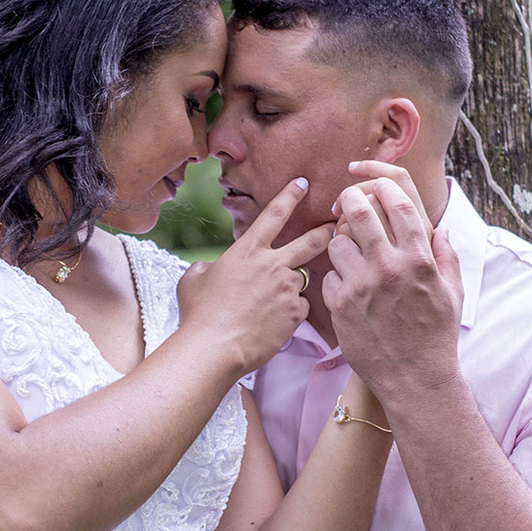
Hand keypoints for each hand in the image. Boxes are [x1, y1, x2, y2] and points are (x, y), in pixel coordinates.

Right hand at [178, 178, 333, 376]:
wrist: (214, 347)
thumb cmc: (200, 313)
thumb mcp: (194, 279)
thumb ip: (207, 267)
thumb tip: (210, 269)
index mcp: (248, 250)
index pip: (274, 213)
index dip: (291, 195)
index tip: (303, 183)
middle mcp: (273, 264)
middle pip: (312, 241)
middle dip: (327, 231)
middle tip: (338, 226)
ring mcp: (287, 289)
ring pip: (301, 280)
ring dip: (291, 286)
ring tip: (270, 303)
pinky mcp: (295, 314)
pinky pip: (300, 307)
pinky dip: (290, 312)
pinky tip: (272, 322)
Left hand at [322, 169, 463, 415]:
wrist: (415, 379)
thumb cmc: (436, 336)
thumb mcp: (452, 293)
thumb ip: (445, 256)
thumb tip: (441, 228)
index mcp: (419, 258)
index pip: (398, 201)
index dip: (383, 185)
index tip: (374, 184)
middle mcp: (389, 267)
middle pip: (359, 210)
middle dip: (350, 199)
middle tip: (347, 202)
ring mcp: (362, 285)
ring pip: (336, 241)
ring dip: (340, 241)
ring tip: (349, 252)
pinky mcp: (340, 305)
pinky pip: (328, 275)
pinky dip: (335, 276)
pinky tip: (347, 288)